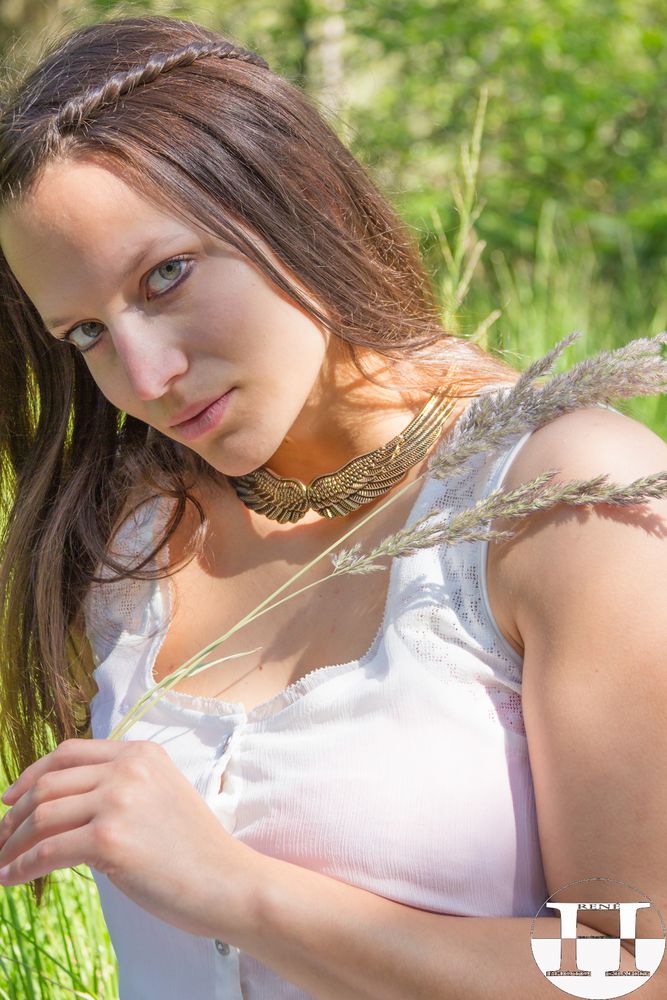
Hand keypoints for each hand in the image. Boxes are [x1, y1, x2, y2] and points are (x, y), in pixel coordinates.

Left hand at [0, 738, 257, 938]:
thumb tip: (57, 806)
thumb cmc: (194, 849)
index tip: (10, 797)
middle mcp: (128, 769)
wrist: (227, 880)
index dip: (32, 774)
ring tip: (1, 861)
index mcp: (141, 753)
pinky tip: (11, 878)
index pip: (69, 752)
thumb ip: (120, 788)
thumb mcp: (160, 796)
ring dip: (11, 842)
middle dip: (14, 813)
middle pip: (49, 782)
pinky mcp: (109, 840)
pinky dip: (21, 867)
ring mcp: (118, 802)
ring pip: (41, 815)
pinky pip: (46, 851)